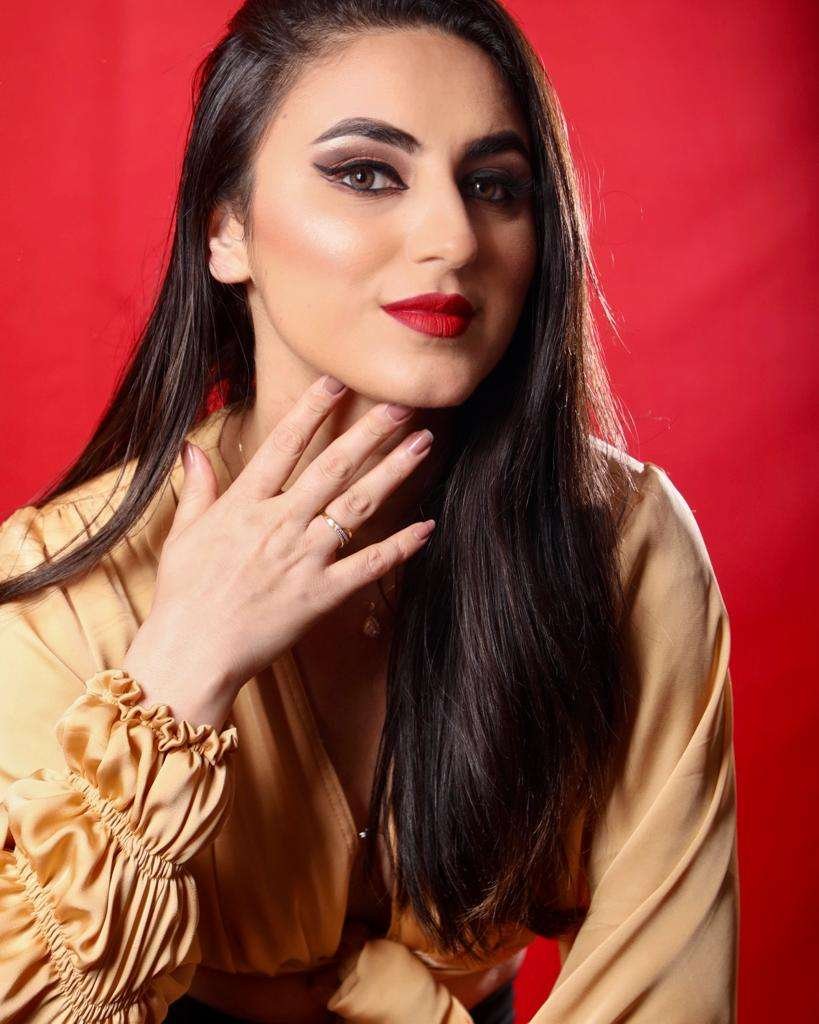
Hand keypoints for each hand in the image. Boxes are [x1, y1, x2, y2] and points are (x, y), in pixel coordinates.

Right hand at [122, 376, 434, 727]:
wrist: (192, 653)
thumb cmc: (183, 595)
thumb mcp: (183, 534)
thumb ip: (197, 488)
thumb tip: (193, 448)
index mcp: (245, 505)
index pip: (284, 445)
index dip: (312, 410)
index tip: (336, 382)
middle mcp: (280, 523)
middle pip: (333, 467)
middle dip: (369, 432)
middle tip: (402, 404)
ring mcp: (304, 558)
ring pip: (357, 506)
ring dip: (392, 472)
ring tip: (421, 444)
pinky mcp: (322, 594)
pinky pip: (369, 566)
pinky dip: (400, 546)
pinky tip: (426, 527)